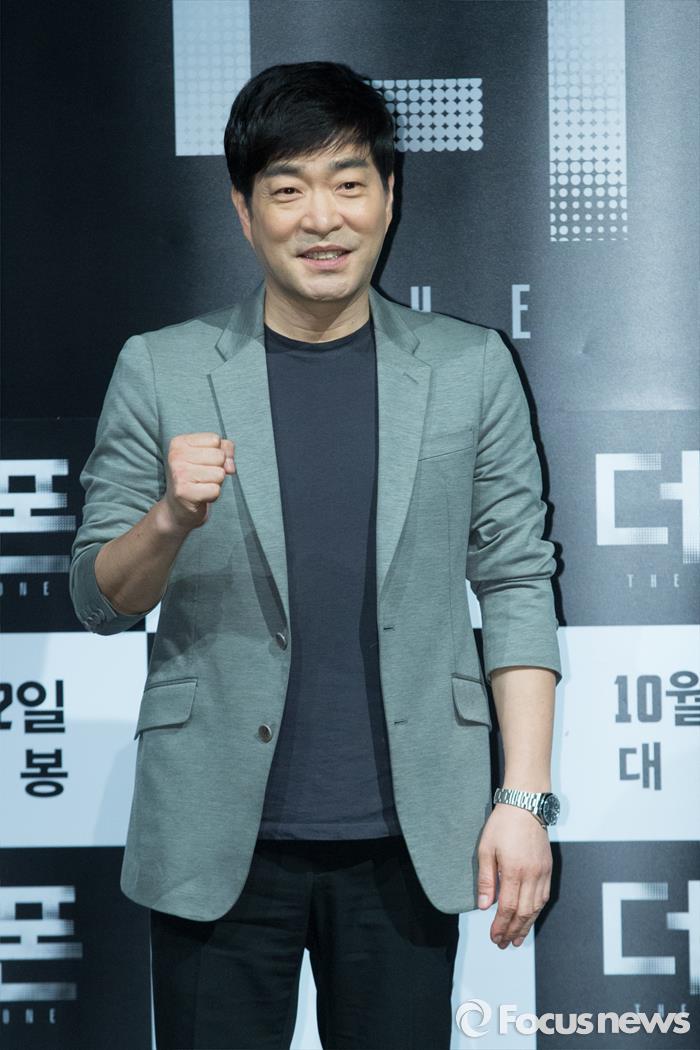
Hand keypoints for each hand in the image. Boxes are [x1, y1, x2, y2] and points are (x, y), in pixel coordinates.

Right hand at [162, 432, 235, 531]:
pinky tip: (201, 495)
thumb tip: (230, 466)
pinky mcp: (184, 492)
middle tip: (203, 477)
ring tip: (202, 485)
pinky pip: (215, 490)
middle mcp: (176, 456)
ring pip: (220, 474)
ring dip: (216, 483)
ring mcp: (178, 474)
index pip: (215, 439)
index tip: (204, 463)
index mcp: (179, 442)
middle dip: (218, 468)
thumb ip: (225, 450)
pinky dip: (213, 495)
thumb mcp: (210, 456)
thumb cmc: (197, 477)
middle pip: (219, 456)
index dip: (218, 453)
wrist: (179, 508)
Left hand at [476, 802, 551, 948]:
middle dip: (512, 931)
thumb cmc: (503, 824)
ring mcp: (542, 872)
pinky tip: (529, 917)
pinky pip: (544, 896)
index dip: (500, 925)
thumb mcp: (486, 848)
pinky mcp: (548, 868)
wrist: (526, 805)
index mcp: (514, 871)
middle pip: (523, 912)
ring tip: (517, 938)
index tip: (494, 937)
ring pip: (536, 907)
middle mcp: (531, 875)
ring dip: (526, 925)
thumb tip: (484, 906)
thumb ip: (486, 879)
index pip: (507, 908)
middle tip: (503, 943)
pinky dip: (536, 911)